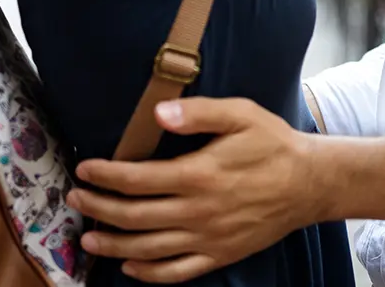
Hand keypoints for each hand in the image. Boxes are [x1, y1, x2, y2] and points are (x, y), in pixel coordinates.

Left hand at [68, 98, 321, 282]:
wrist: (310, 183)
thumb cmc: (273, 143)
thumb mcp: (241, 114)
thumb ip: (200, 112)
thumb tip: (158, 113)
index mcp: (199, 174)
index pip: (137, 179)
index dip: (105, 176)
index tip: (84, 169)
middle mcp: (199, 211)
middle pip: (134, 216)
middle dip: (98, 208)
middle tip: (74, 200)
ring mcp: (208, 237)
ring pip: (148, 249)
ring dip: (112, 246)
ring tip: (88, 238)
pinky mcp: (219, 255)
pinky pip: (176, 272)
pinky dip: (148, 274)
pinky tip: (129, 267)